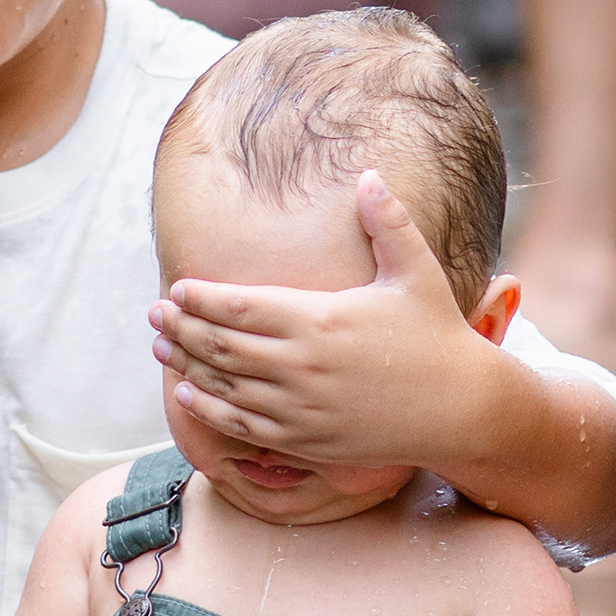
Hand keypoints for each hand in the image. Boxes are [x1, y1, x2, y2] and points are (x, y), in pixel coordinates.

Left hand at [153, 168, 488, 477]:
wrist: (460, 408)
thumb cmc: (438, 334)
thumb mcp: (415, 273)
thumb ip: (388, 222)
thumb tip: (369, 174)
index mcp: (319, 320)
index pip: (240, 307)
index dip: (201, 298)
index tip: (177, 288)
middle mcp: (302, 367)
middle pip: (222, 346)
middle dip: (183, 327)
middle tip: (156, 313)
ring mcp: (301, 409)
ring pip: (226, 386)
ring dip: (187, 364)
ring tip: (161, 345)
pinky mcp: (307, 440)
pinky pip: (244, 427)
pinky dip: (210, 410)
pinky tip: (189, 394)